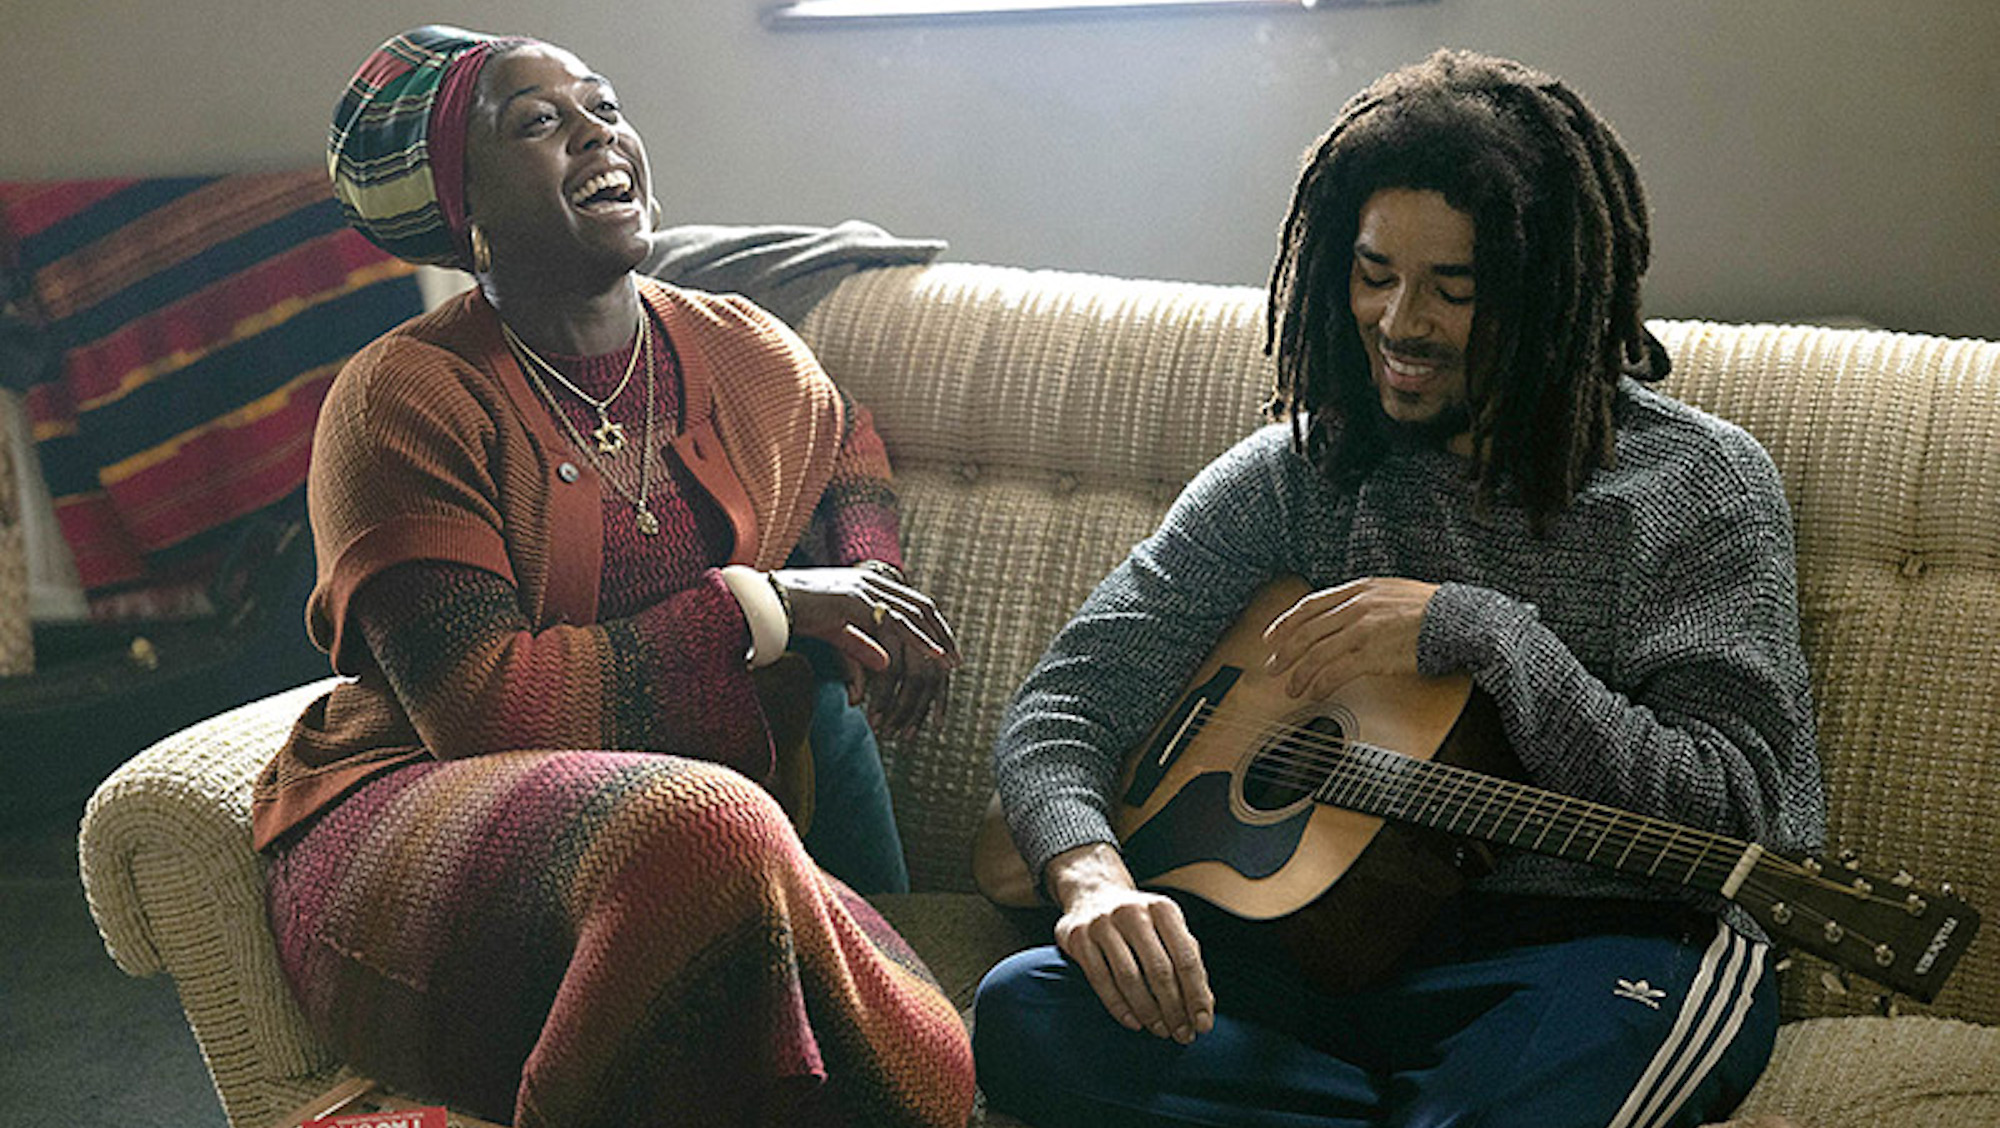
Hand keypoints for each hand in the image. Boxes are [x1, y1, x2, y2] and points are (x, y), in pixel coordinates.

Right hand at [773, 566, 960, 736]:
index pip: (913, 601)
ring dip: (934, 640)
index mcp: (869, 582)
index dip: (934, 624)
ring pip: (912, 616)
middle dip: (942, 633)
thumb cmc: (797, 615)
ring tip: (949, 664)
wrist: (769, 601)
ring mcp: (864, 589)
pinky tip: (930, 656)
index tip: (947, 647)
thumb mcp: (837, 632)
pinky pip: (894, 624)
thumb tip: (885, 665)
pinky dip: (916, 641)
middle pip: (921, 606)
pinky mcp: (855, 602)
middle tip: (957, 660)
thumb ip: (862, 646)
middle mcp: (872, 581)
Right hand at [1045, 843, 1213, 1043]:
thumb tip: (1204, 1006)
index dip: (1197, 995)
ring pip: (1129, 978)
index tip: (1203, 1024)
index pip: (1186, 958)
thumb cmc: (1139, 920)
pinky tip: (1134, 1022)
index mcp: (1162, 909)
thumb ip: (1187, 961)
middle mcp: (1132, 912)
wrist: (1092, 893)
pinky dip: (1119, 1007)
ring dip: (1149, 1012)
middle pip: (1159, 970)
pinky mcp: (1078, 938)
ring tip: (1161, 1031)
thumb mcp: (1167, 928)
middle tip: (1182, 1034)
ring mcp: (1102, 924)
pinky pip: (1100, 980)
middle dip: (1174, 1009)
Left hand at [1262, 576, 1438, 698]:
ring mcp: (1363, 630)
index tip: (1271, 637)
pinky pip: (1336, 672)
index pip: (1310, 606)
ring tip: (1292, 688)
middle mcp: (1356, 607)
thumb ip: (1365, 601)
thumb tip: (1343, 616)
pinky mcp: (1373, 654)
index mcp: (1359, 590)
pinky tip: (1316, 693)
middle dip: (1284, 652)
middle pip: (1307, 630)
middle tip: (1271, 668)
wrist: (1459, 619)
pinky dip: (1321, 684)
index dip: (1285, 622)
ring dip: (1299, 674)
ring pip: (1316, 653)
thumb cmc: (1432, 610)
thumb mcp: (1392, 592)